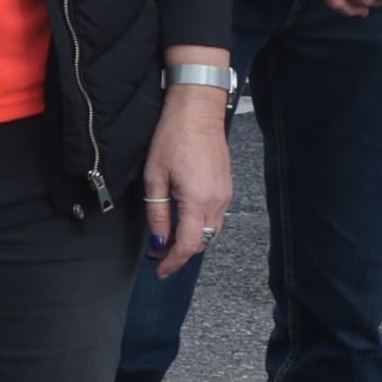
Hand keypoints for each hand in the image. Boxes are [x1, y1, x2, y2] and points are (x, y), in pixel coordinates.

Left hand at [139, 67, 234, 275]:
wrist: (198, 111)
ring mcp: (225, 195)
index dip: (172, 262)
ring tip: (169, 239)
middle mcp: (216, 202)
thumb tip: (159, 242)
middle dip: (181, 254)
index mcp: (197, 201)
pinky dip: (200, 226)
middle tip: (158, 254)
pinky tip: (184, 221)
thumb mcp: (155, 177)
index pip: (187, 245)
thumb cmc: (173, 137)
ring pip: (211, 232)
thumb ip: (158, 214)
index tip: (159, 271)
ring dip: (192, 241)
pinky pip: (216, 218)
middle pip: (202, 243)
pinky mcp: (227, 188)